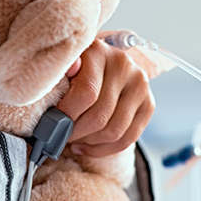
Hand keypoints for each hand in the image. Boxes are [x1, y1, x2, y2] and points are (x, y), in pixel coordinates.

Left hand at [56, 38, 153, 156]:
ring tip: (74, 140)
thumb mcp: (61, 66)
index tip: (52, 124)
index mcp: (98, 51)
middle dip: (76, 133)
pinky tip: (86, 146)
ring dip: (89, 142)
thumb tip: (69, 69)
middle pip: (100, 115)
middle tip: (60, 136)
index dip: (67, 115)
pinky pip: (128, 138)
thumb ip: (62, 71)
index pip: (86, 93)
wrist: (99, 67)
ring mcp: (139, 84)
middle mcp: (123, 65)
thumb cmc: (73, 71)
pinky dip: (104, 149)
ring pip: (114, 131)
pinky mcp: (148, 103)